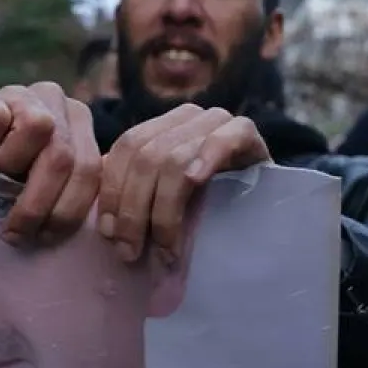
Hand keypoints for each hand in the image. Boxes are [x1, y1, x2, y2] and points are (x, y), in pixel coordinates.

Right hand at [0, 83, 101, 243]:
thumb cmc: (5, 174)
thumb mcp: (43, 185)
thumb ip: (68, 190)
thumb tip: (95, 223)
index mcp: (79, 125)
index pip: (89, 169)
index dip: (68, 209)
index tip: (46, 235)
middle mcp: (58, 103)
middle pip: (62, 156)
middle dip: (38, 203)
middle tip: (17, 229)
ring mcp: (23, 94)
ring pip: (37, 127)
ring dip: (13, 161)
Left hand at [96, 104, 268, 262]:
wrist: (264, 200)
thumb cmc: (209, 204)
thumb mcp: (165, 196)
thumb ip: (136, 193)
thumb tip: (103, 219)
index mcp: (160, 125)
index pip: (125, 149)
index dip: (113, 191)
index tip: (108, 233)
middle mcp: (186, 117)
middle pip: (146, 157)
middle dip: (133, 210)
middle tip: (130, 251)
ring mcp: (216, 120)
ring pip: (175, 159)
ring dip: (164, 210)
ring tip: (165, 248)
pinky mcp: (246, 132)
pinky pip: (222, 140)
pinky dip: (206, 159)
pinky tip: (197, 182)